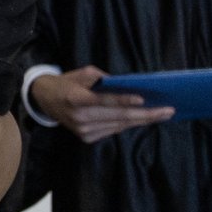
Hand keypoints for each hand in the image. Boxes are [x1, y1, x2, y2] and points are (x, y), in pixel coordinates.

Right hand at [31, 66, 173, 144]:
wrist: (45, 100)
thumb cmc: (67, 82)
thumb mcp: (83, 73)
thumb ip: (105, 80)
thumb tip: (130, 87)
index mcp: (76, 99)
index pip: (105, 100)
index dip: (124, 100)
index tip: (143, 99)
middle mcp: (80, 118)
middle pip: (118, 116)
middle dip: (146, 114)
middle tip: (167, 111)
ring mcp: (83, 131)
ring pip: (119, 125)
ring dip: (142, 120)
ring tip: (162, 115)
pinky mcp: (87, 138)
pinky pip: (113, 130)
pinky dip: (129, 123)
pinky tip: (143, 118)